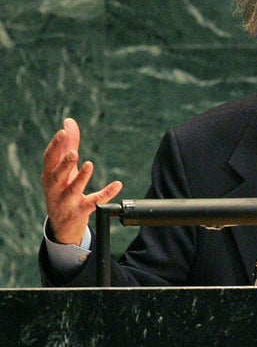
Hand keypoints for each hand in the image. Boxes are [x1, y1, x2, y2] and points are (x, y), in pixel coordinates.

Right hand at [41, 118, 122, 244]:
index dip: (55, 145)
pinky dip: (106, 193)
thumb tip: (69, 122)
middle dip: (64, 163)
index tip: (62, 132)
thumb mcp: (64, 169)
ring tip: (89, 165)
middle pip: (57, 175)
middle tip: (74, 153)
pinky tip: (117, 184)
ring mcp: (66, 201)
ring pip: (73, 189)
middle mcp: (55, 188)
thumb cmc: (62, 190)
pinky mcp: (80, 211)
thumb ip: (69, 145)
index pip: (49, 159)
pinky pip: (94, 202)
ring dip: (81, 177)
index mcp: (49, 175)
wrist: (62, 225)